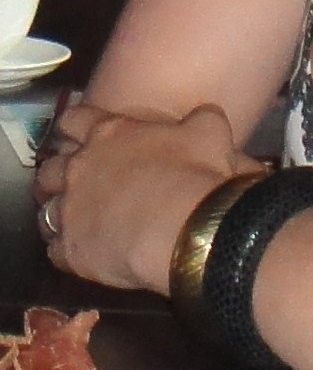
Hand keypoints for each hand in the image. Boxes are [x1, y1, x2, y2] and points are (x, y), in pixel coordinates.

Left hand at [33, 100, 260, 292]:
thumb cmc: (194, 174)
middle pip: (51, 165)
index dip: (74, 126)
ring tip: (70, 219)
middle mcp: (80, 167)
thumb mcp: (209, 132)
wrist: (184, 228)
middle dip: (57, 172)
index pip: (75, 120)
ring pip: (46, 209)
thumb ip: (201, 120)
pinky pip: (54, 251)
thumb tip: (204, 115)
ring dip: (55, 211)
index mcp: (109, 134)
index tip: (77, 133)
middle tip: (72, 180)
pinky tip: (78, 254)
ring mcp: (70, 209)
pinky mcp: (70, 249)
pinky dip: (64, 251)